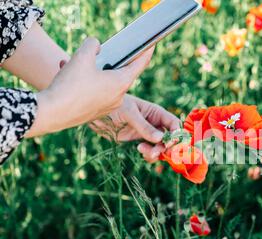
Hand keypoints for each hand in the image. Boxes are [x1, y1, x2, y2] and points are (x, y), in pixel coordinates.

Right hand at [26, 37, 153, 137]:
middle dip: (105, 62)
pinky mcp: (96, 112)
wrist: (52, 113)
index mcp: (121, 83)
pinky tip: (67, 78)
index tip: (152, 45)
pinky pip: (94, 93)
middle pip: (118, 73)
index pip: (139, 64)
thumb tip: (96, 46)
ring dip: (90, 72)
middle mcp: (119, 97)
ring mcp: (108, 107)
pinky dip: (84, 84)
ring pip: (103, 83)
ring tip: (71, 65)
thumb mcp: (81, 56)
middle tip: (92, 54)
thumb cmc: (70, 85)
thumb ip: (92, 45)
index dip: (146, 52)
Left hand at [91, 95, 180, 162]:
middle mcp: (155, 124)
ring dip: (156, 152)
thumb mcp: (130, 114)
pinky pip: (151, 151)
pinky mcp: (140, 141)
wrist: (97, 114)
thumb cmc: (115, 107)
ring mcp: (148, 134)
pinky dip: (149, 155)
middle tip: (157, 152)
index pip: (174, 124)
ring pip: (161, 147)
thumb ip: (144, 126)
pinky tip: (140, 151)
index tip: (170, 143)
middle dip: (166, 147)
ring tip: (143, 151)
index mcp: (156, 113)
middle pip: (170, 138)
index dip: (176, 134)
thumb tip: (160, 138)